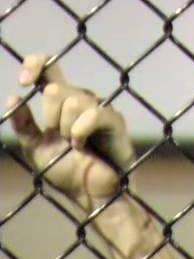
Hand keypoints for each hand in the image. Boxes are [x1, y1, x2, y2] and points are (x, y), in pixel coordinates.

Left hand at [6, 54, 134, 209]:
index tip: (23, 82)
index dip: (36, 65)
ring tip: (74, 146)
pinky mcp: (114, 120)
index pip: (49, 68)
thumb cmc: (66, 171)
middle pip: (56, 89)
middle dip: (50, 118)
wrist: (89, 193)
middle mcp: (80, 99)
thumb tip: (13, 97)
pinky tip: (83, 146)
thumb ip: (23, 124)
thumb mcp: (35, 148)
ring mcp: (98, 108)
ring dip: (66, 130)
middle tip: (59, 138)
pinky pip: (92, 115)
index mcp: (60, 102)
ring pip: (72, 101)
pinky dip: (80, 133)